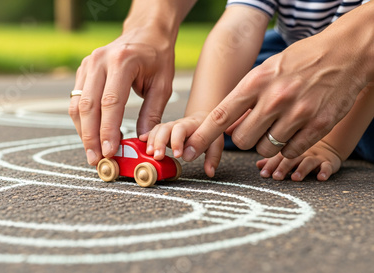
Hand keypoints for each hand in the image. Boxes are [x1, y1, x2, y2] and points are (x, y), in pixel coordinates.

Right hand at [69, 27, 174, 164]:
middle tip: (96, 159)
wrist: (145, 32)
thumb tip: (142, 141)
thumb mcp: (163, 85)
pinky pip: (77, 100)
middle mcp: (100, 61)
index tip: (109, 152)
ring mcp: (88, 64)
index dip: (108, 130)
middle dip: (91, 137)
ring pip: (78, 105)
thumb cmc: (157, 58)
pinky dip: (82, 121)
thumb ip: (152, 113)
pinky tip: (90, 136)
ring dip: (83, 132)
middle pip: (89, 106)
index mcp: (122, 61)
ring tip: (92, 153)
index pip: (111, 102)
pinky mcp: (83, 70)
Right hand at [140, 112, 223, 177]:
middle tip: (158, 156)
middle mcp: (180, 123)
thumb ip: (212, 157)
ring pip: (159, 129)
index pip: (183, 129)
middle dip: (160, 141)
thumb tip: (209, 171)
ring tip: (149, 153)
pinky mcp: (164, 130)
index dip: (178, 142)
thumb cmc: (210, 132)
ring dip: (152, 141)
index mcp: (194, 124)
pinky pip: (154, 130)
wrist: (204, 118)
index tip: (178, 155)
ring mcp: (171, 126)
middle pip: (167, 127)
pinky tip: (141, 141)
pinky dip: (147, 136)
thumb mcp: (216, 143)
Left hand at [181, 29, 367, 162]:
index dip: (201, 137)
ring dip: (267, 144)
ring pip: (265, 149)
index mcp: (256, 82)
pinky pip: (290, 151)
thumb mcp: (266, 71)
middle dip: (245, 139)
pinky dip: (288, 147)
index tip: (188, 150)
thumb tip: (224, 127)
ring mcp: (298, 113)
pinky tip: (295, 130)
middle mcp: (274, 98)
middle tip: (256, 127)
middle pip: (242, 140)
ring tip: (279, 126)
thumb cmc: (299, 62)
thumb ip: (245, 98)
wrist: (346, 53)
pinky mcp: (318, 126)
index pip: (220, 115)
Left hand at [256, 140, 341, 180]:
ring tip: (295, 178)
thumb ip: (273, 162)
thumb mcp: (287, 157)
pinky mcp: (328, 162)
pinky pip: (327, 166)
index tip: (263, 174)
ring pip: (308, 162)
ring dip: (301, 170)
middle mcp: (301, 153)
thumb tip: (258, 165)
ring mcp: (315, 158)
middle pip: (291, 159)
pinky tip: (321, 178)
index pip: (277, 158)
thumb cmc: (300, 155)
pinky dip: (325, 171)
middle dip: (283, 168)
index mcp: (289, 152)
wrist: (326, 147)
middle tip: (276, 177)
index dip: (270, 166)